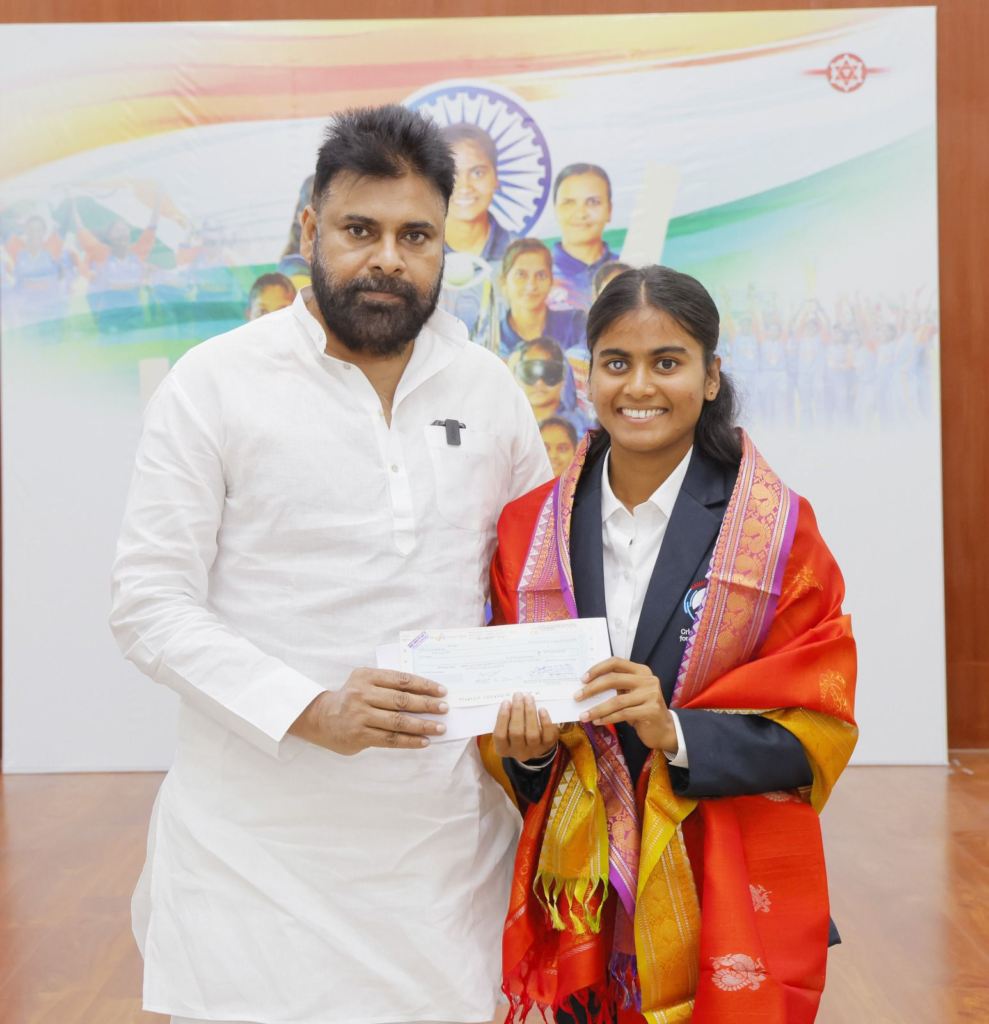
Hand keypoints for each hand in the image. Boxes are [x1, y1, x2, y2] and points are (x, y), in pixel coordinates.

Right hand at [289, 668, 447, 754]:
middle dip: (427, 705)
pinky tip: (424, 741)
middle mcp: (362, 694)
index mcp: (366, 676)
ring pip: (398, 721)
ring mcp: (360, 716)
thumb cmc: (352, 698)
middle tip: (444, 708)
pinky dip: (410, 741)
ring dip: (422, 725)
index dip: (424, 685)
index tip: (441, 691)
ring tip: (440, 727)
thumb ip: (389, 684)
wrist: (322, 718)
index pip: (401, 679)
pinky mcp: (360, 735)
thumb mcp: (365, 682)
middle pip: (401, 700)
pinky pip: (390, 739)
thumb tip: (425, 693)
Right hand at [492, 692, 559, 761]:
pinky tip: (542, 709)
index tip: (506, 702)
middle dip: (517, 711)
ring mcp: (534, 750)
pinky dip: (545, 722)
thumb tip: (510, 701)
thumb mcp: (507, 729)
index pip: (500, 735)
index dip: (502, 718)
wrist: (534, 744)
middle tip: (518, 695)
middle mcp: (518, 752)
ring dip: (530, 713)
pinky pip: (547, 735)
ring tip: (529, 698)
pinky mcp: (547, 746)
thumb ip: (506, 719)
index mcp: (503, 749)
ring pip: (532, 734)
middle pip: (516, 733)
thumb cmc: (516, 731)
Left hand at [574, 658, 676, 752]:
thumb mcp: (631, 694)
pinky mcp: (651, 711)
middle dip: (592, 688)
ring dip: (597, 709)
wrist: (664, 729)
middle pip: (614, 679)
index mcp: (641, 671)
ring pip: (617, 701)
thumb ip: (616, 687)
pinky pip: (623, 714)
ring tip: (584, 715)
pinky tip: (598, 722)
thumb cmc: (642, 709)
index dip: (598, 668)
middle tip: (577, 697)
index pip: (616, 662)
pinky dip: (607, 718)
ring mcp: (651, 695)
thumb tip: (587, 688)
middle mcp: (647, 680)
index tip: (583, 679)